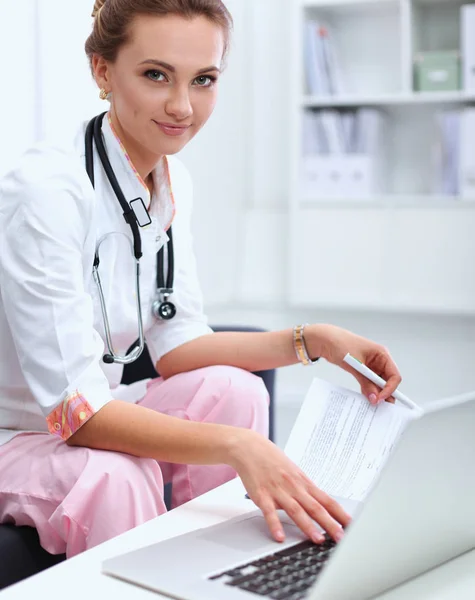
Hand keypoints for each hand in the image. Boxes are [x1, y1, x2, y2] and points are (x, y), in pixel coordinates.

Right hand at [227, 430, 350, 543]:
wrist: (249, 447)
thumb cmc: (272, 460)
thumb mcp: (293, 472)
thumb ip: (304, 489)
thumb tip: (319, 505)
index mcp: (303, 482)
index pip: (327, 500)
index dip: (340, 514)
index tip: (352, 526)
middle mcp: (294, 487)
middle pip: (315, 507)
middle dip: (330, 524)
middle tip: (341, 538)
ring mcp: (278, 491)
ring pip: (296, 510)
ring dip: (308, 526)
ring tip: (318, 539)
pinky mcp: (261, 495)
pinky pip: (269, 512)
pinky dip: (274, 524)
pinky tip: (279, 536)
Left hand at [306, 324, 401, 404]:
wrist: (325, 340)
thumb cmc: (341, 344)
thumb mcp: (355, 365)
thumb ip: (366, 382)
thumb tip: (374, 398)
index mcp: (382, 354)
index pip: (394, 375)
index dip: (390, 389)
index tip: (381, 399)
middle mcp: (379, 360)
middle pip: (388, 381)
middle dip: (384, 393)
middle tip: (379, 405)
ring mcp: (371, 365)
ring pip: (378, 383)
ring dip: (376, 392)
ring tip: (371, 403)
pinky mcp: (363, 370)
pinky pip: (369, 382)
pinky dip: (368, 389)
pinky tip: (365, 396)